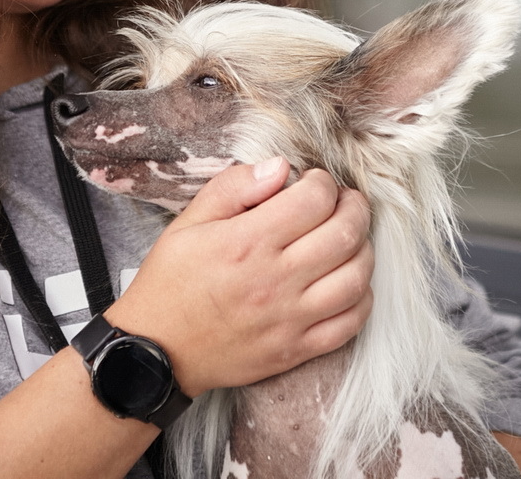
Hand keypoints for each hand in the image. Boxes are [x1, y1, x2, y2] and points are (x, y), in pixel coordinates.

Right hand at [105, 159, 373, 396]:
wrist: (157, 352)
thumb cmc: (171, 282)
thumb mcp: (188, 223)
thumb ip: (233, 188)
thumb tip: (280, 168)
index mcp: (248, 242)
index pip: (315, 200)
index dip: (324, 183)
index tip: (315, 183)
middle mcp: (274, 280)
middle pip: (345, 234)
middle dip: (355, 208)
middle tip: (345, 202)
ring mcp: (289, 318)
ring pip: (356, 278)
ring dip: (363, 250)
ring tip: (350, 238)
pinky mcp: (296, 349)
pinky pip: (350, 323)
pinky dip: (361, 298)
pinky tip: (349, 282)